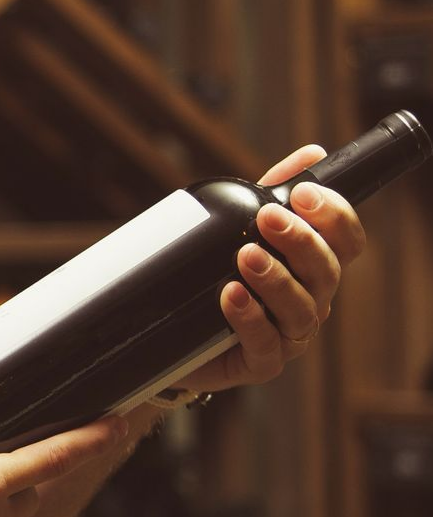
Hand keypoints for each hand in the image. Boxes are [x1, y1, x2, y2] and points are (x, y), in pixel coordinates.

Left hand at [175, 145, 365, 392]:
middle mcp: (310, 302)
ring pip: (300, 310)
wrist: (170, 339)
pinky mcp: (260, 364)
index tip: (301, 194)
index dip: (334, 217)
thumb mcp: (237, 232)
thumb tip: (312, 153)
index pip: (345, 242)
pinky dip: (249, 319)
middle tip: (267, 218)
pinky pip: (265, 345)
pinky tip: (231, 296)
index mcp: (314, 269)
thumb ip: (270, 193)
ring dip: (275, 279)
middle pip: (326, 272)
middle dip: (300, 241)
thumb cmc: (214, 282)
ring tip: (245, 256)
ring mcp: (288, 336)